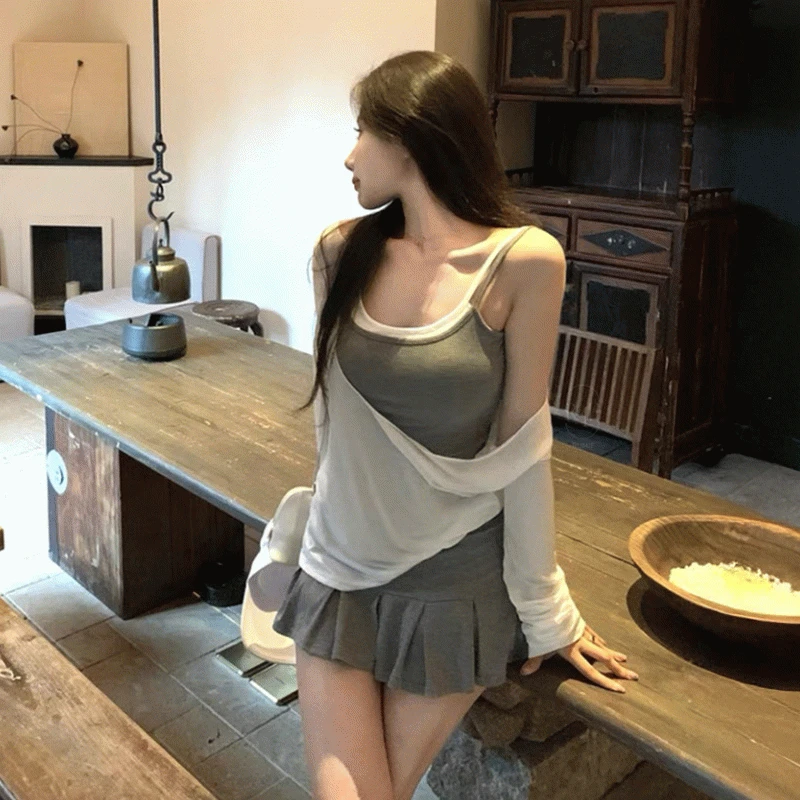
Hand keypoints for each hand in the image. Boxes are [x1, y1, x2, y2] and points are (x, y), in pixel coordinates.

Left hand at [518, 624, 638, 692]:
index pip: (591, 672)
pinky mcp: (579, 623)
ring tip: (625, 660)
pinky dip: (599, 640)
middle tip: (633, 676)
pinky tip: (604, 644)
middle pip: (604, 658)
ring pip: (601, 645)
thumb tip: (524, 673)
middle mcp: (581, 643)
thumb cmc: (542, 626)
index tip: (621, 689)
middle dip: (618, 668)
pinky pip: (593, 634)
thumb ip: (534, 661)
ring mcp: (582, 632)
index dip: (606, 682)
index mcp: (573, 651)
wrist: (547, 604)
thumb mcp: (538, 645)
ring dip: (613, 654)